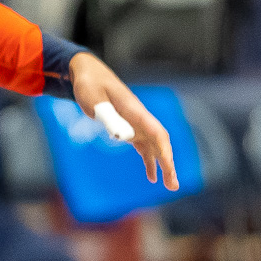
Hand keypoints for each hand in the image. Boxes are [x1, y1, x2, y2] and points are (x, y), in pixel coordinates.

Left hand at [70, 52, 178, 189]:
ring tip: (169, 186)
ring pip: (154, 147)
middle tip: (173, 186)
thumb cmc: (90, 85)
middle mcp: (140, 118)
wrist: (87, 74)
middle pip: (160, 143)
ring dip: (162, 165)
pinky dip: (149, 160)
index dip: (163, 150)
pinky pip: (143, 147)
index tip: (168, 166)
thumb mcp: (94, 100)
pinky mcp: (128, 126)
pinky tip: (151, 176)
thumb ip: (109, 117)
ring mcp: (135, 123)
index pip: (156, 132)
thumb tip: (123, 138)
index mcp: (134, 110)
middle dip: (168, 163)